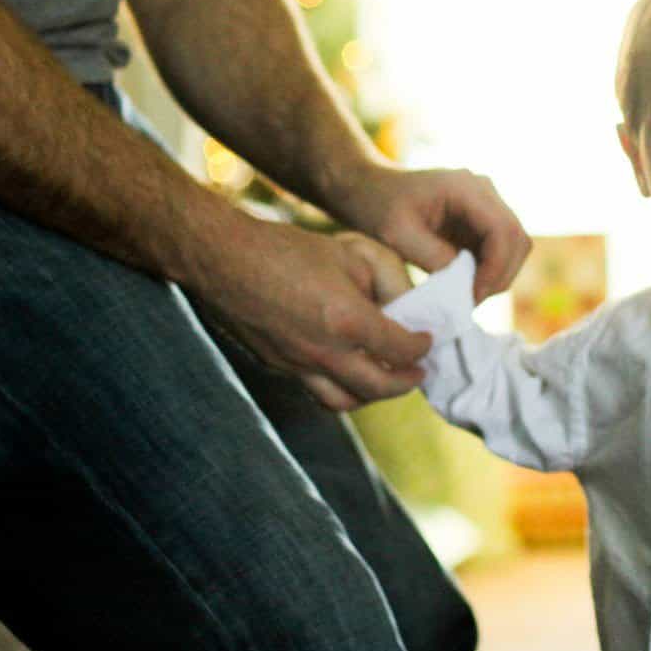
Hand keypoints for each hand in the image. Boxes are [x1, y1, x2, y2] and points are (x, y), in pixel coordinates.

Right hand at [192, 215, 432, 411]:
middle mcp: (325, 352)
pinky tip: (345, 372)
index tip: (426, 340)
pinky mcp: (278, 367)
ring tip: (384, 379)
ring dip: (372, 396)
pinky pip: (316, 392)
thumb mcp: (350, 251)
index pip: (401, 350)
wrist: (224, 259)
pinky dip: (339, 390)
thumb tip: (406, 307)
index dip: (421, 347)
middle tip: (417, 373)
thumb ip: (386, 280)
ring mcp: (298, 365)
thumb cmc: (288, 248)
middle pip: (379, 388)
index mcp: (348, 320)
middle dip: (406, 382)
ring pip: (345, 402)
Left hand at [338, 165, 530, 302]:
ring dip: (497, 276)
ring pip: (514, 248)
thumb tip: (464, 282)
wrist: (369, 188)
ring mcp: (485, 206)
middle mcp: (484, 192)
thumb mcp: (397, 233)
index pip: (502, 229)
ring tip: (467, 297)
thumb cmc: (377, 205)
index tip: (473, 295)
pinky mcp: (480, 223)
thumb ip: (432, 255)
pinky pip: (499, 251)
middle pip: (517, 239)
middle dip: (500, 276)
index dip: (496, 267)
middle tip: (471, 302)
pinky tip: (465, 287)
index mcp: (466, 187)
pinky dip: (489, 273)